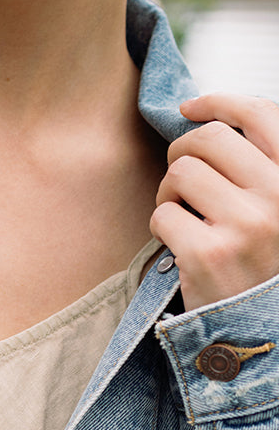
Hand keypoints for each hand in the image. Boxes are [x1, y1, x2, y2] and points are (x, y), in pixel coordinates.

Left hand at [150, 93, 278, 311]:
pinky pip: (162, 215)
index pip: (261, 114)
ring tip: (185, 216)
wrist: (257, 328)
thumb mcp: (276, 203)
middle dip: (182, 152)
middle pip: (208, 138)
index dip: (219, 102)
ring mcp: (246, 226)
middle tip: (181, 178)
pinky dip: (162, 227)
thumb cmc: (261, 258)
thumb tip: (204, 112)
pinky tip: (180, 245)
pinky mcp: (209, 254)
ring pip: (180, 173)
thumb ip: (257, 163)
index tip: (191, 106)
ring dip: (170, 193)